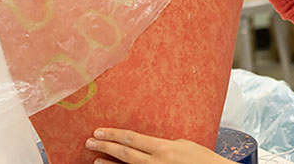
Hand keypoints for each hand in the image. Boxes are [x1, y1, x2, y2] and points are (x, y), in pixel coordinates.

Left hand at [85, 128, 232, 163]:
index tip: (98, 131)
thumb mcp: (184, 145)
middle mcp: (157, 163)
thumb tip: (148, 145)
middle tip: (89, 142)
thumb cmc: (204, 160)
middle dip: (105, 147)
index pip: (132, 139)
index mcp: (164, 149)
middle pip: (125, 153)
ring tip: (95, 159)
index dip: (113, 135)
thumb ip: (164, 145)